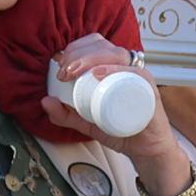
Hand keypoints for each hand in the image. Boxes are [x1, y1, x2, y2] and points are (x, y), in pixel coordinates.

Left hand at [53, 36, 195, 195]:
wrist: (145, 149)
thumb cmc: (121, 129)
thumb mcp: (86, 122)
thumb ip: (66, 115)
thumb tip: (45, 101)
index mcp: (115, 68)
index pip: (95, 45)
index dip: (75, 50)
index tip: (60, 68)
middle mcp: (128, 68)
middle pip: (103, 47)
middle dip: (78, 55)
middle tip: (64, 73)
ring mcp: (139, 77)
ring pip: (116, 55)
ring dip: (91, 59)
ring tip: (75, 74)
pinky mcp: (149, 89)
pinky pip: (134, 72)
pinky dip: (115, 69)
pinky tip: (99, 74)